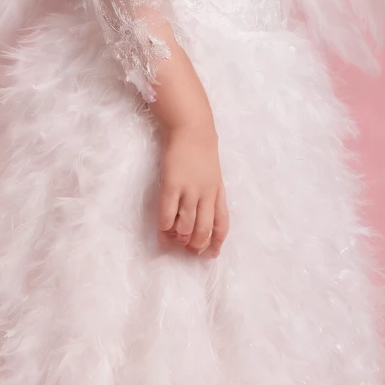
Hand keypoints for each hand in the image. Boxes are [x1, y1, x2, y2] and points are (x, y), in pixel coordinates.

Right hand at [157, 123, 228, 257]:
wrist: (192, 129)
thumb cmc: (202, 152)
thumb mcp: (214, 175)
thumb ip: (212, 195)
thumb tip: (202, 217)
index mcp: (218, 193)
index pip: (222, 225)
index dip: (216, 243)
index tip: (210, 255)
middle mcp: (206, 195)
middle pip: (204, 230)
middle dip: (195, 245)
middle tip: (186, 249)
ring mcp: (189, 190)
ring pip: (186, 226)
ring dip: (179, 238)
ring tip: (173, 240)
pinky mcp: (171, 185)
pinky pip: (167, 214)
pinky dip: (164, 227)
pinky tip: (162, 231)